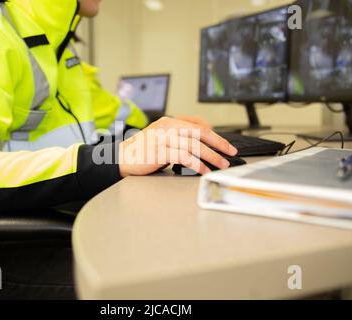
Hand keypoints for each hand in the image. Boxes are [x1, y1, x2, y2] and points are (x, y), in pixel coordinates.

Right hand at [119, 117, 237, 176]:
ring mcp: (162, 138)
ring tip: (220, 164)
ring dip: (211, 156)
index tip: (226, 145)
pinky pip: (184, 157)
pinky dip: (197, 164)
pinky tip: (204, 170)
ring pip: (194, 145)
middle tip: (230, 153)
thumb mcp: (161, 137)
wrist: (120, 158)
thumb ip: (178, 137)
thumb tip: (202, 145)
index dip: (215, 135)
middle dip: (218, 144)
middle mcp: (166, 126)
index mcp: (169, 121)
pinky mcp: (159, 152)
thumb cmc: (142, 150)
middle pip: (200, 132)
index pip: (198, 124)